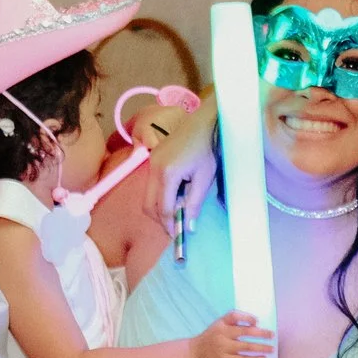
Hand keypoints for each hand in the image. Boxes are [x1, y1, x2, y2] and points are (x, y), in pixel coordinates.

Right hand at [146, 88, 219, 239]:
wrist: (206, 121)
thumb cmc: (209, 148)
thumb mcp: (205, 179)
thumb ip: (194, 203)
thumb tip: (189, 226)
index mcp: (167, 173)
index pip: (162, 208)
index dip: (169, 225)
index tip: (178, 236)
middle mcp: (153, 168)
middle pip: (148, 204)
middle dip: (160, 220)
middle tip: (176, 228)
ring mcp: (151, 161)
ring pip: (148, 196)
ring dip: (159, 208)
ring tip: (177, 212)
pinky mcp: (153, 158)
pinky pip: (151, 184)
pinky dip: (159, 196)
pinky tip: (176, 196)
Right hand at [189, 312, 275, 357]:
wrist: (195, 356)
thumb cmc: (210, 340)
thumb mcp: (217, 327)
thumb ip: (232, 325)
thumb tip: (256, 325)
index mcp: (220, 324)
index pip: (234, 316)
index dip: (246, 317)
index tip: (257, 321)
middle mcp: (222, 334)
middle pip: (245, 332)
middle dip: (261, 333)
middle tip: (272, 334)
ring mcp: (223, 348)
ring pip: (247, 347)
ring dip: (262, 348)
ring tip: (272, 348)